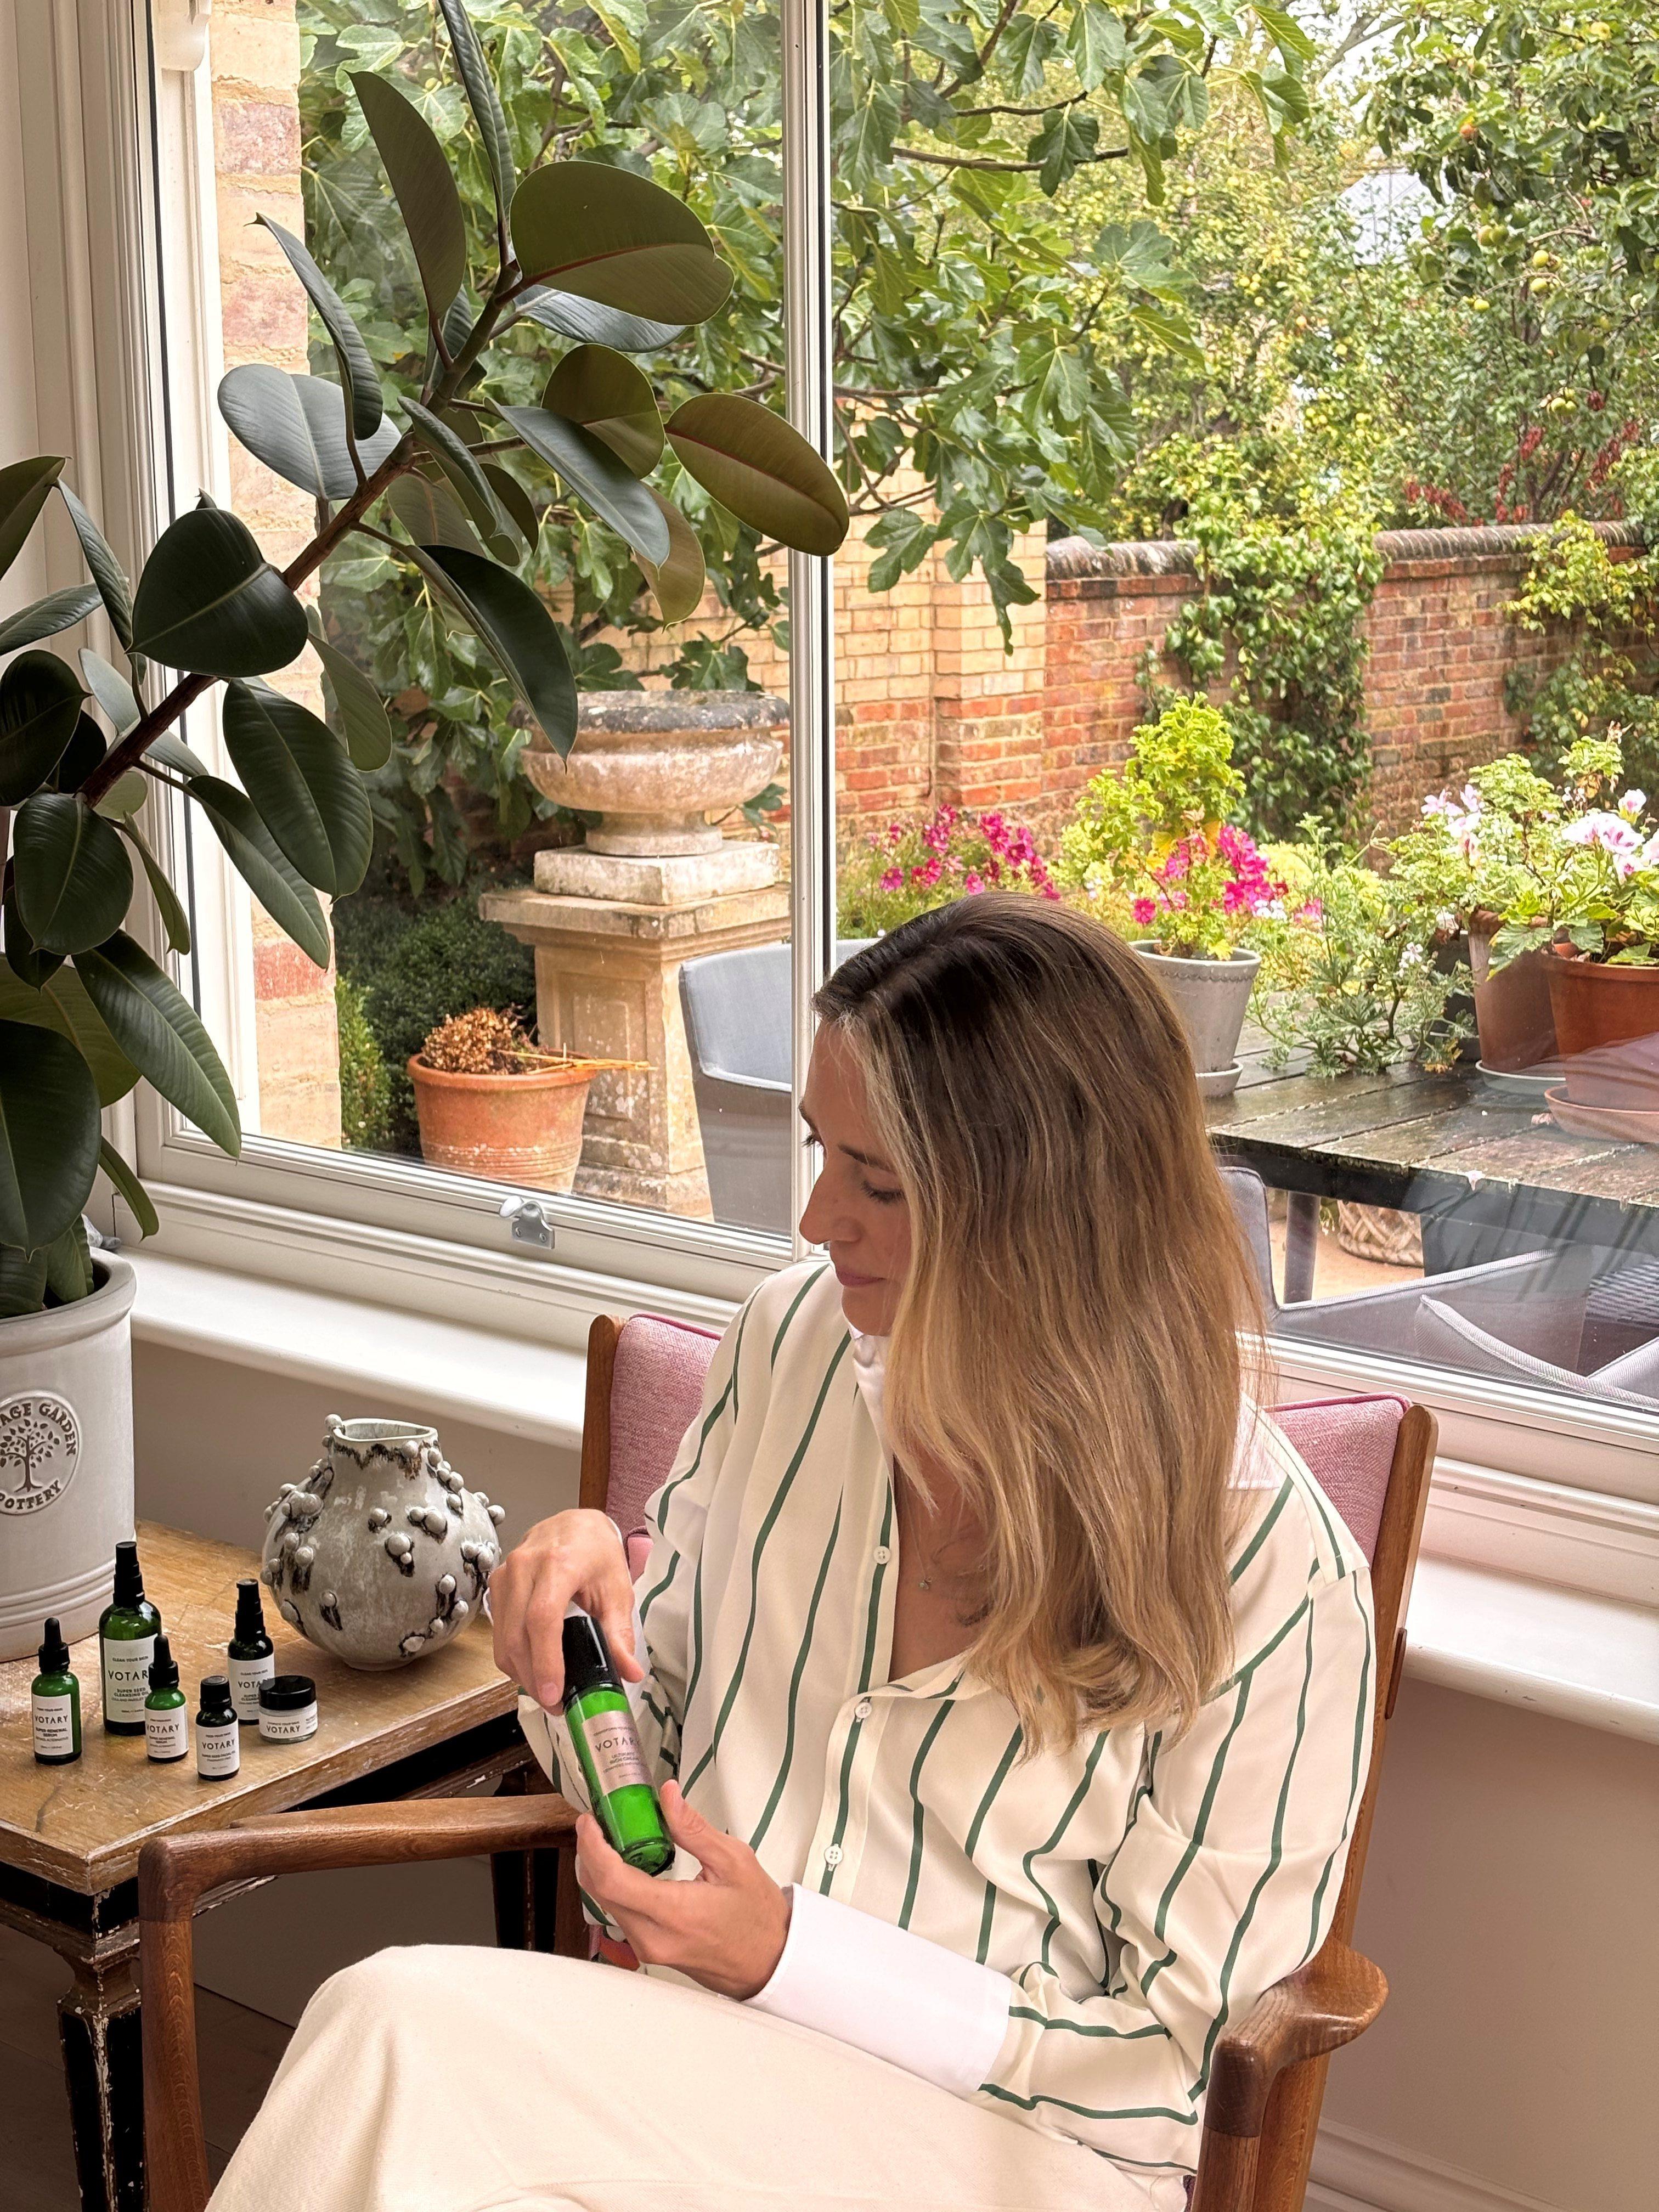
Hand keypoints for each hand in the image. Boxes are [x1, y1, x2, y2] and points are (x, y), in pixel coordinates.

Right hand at [489, 1508, 639, 1707]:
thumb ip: (620, 1634)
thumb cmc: (596, 1552)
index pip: (542, 1619)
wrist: (575, 1525)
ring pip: (503, 1638)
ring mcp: (506, 1574)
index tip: (554, 1692)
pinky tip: (532, 1667)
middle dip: (533, 1678)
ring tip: (546, 1691)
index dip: (545, 1661)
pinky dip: (512, 1655)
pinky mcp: (497, 1583)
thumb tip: (629, 1672)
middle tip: (555, 1703)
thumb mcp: (617, 1589)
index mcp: (559, 1564)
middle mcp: (525, 1566)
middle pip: (517, 1635)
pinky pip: (498, 1630)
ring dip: (521, 1672)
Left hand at [575, 1782, 791, 2000]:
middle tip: (597, 1822)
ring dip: (600, 1870)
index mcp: (674, 1913)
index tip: (589, 1821)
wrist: (770, 1960)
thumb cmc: (758, 1917)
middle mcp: (654, 1937)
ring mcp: (649, 1949)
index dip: (592, 1847)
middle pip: (600, 1892)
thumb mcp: (734, 1861)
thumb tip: (668, 1797)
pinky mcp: (649, 1952)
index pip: (612, 1881)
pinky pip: (619, 1915)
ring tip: (610, 1838)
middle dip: (590, 1853)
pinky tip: (624, 1865)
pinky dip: (613, 1887)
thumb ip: (693, 1828)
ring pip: (606, 1905)